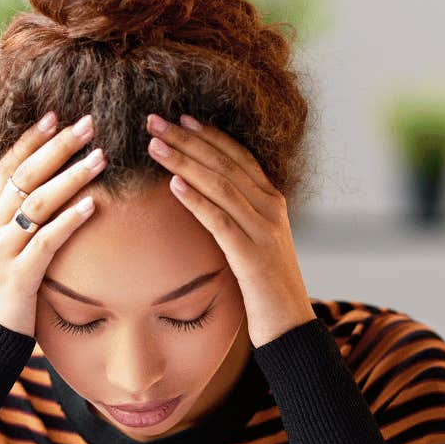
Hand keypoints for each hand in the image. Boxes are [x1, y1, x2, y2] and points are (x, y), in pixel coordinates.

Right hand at [0, 111, 106, 335]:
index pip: (8, 165)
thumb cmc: (7, 286)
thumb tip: (54, 185)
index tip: (56, 115)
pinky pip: (46, 241)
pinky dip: (69, 220)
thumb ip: (24, 216)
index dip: (31, 139)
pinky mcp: (19, 275)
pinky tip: (92, 206)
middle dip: (58, 147)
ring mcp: (3, 249)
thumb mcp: (8, 244)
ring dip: (72, 177)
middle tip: (89, 124)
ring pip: (38, 203)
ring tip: (101, 158)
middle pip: (26, 176)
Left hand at [145, 113, 313, 347]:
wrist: (291, 325)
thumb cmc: (265, 286)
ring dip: (185, 162)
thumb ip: (236, 215)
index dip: (209, 135)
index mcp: (272, 201)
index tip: (180, 118)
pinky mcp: (253, 256)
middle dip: (187, 140)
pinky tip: (174, 186)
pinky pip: (221, 221)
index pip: (238, 156)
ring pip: (221, 185)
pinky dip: (197, 201)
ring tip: (155, 146)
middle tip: (154, 120)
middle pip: (225, 163)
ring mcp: (265, 231)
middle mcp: (271, 208)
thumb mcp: (253, 241)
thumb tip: (200, 195)